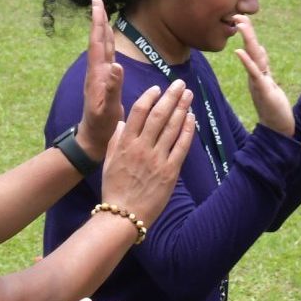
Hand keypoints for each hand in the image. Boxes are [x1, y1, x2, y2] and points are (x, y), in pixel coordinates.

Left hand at [74, 0, 123, 164]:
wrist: (92, 138)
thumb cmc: (101, 125)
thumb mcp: (108, 108)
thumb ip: (112, 87)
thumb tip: (116, 65)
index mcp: (97, 75)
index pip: (98, 43)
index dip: (98, 23)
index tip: (96, 4)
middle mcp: (97, 72)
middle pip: (98, 41)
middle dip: (98, 21)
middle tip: (97, 2)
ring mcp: (100, 77)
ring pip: (102, 48)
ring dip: (103, 31)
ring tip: (103, 16)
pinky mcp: (104, 82)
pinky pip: (107, 58)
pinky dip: (108, 45)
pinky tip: (110, 44)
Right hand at [97, 80, 195, 223]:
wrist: (123, 216)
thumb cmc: (114, 189)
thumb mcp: (108, 162)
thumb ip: (116, 140)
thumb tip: (122, 123)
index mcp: (125, 143)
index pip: (138, 112)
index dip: (150, 97)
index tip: (158, 88)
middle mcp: (142, 148)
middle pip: (159, 115)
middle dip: (171, 96)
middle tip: (180, 84)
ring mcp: (157, 159)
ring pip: (172, 127)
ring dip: (182, 108)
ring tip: (189, 95)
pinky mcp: (170, 172)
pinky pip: (181, 146)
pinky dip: (187, 130)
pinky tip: (191, 118)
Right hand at [231, 16, 295, 134]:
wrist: (277, 130)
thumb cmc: (274, 108)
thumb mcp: (269, 83)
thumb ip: (263, 67)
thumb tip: (259, 49)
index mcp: (259, 73)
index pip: (254, 49)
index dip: (249, 33)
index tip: (243, 17)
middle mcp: (255, 76)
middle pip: (250, 49)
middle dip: (245, 31)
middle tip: (237, 14)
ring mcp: (257, 82)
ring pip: (252, 58)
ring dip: (247, 40)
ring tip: (240, 24)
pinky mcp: (262, 90)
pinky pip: (254, 74)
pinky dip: (247, 62)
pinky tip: (239, 51)